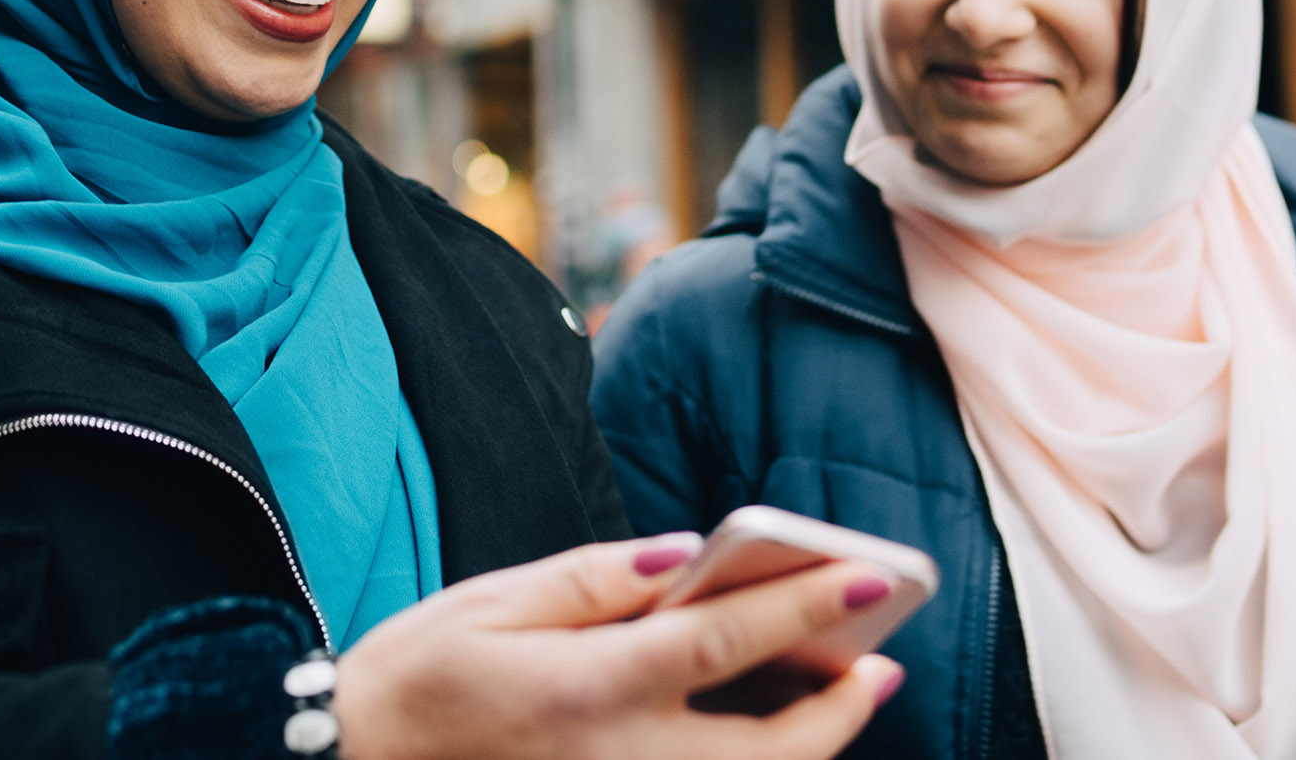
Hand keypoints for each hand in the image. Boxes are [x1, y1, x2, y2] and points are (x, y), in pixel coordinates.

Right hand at [331, 534, 903, 759]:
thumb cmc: (414, 680)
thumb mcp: (494, 601)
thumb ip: (600, 578)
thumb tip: (686, 555)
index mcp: (588, 689)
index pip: (725, 643)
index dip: (808, 608)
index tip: (872, 578)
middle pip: (769, 751)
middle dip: (840, 709)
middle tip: (880, 661)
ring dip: (806, 749)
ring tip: (843, 695)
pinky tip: (764, 736)